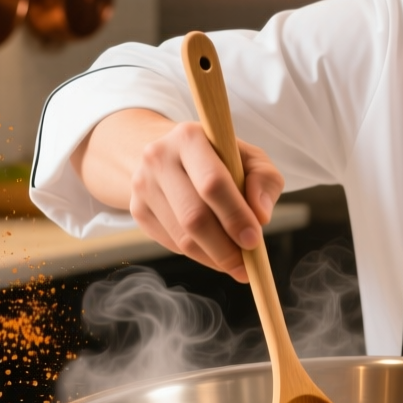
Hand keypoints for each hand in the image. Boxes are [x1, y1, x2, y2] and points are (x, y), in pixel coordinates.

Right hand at [77, 111, 284, 281]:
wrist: (172, 155)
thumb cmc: (221, 158)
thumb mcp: (250, 158)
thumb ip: (264, 180)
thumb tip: (261, 215)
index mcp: (189, 137)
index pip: (213, 183)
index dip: (235, 216)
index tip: (254, 241)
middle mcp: (159, 158)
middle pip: (194, 216)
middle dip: (225, 248)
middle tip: (246, 265)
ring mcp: (143, 185)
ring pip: (182, 237)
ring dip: (214, 257)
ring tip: (236, 262)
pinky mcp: (137, 210)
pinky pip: (171, 244)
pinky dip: (198, 255)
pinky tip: (214, 251)